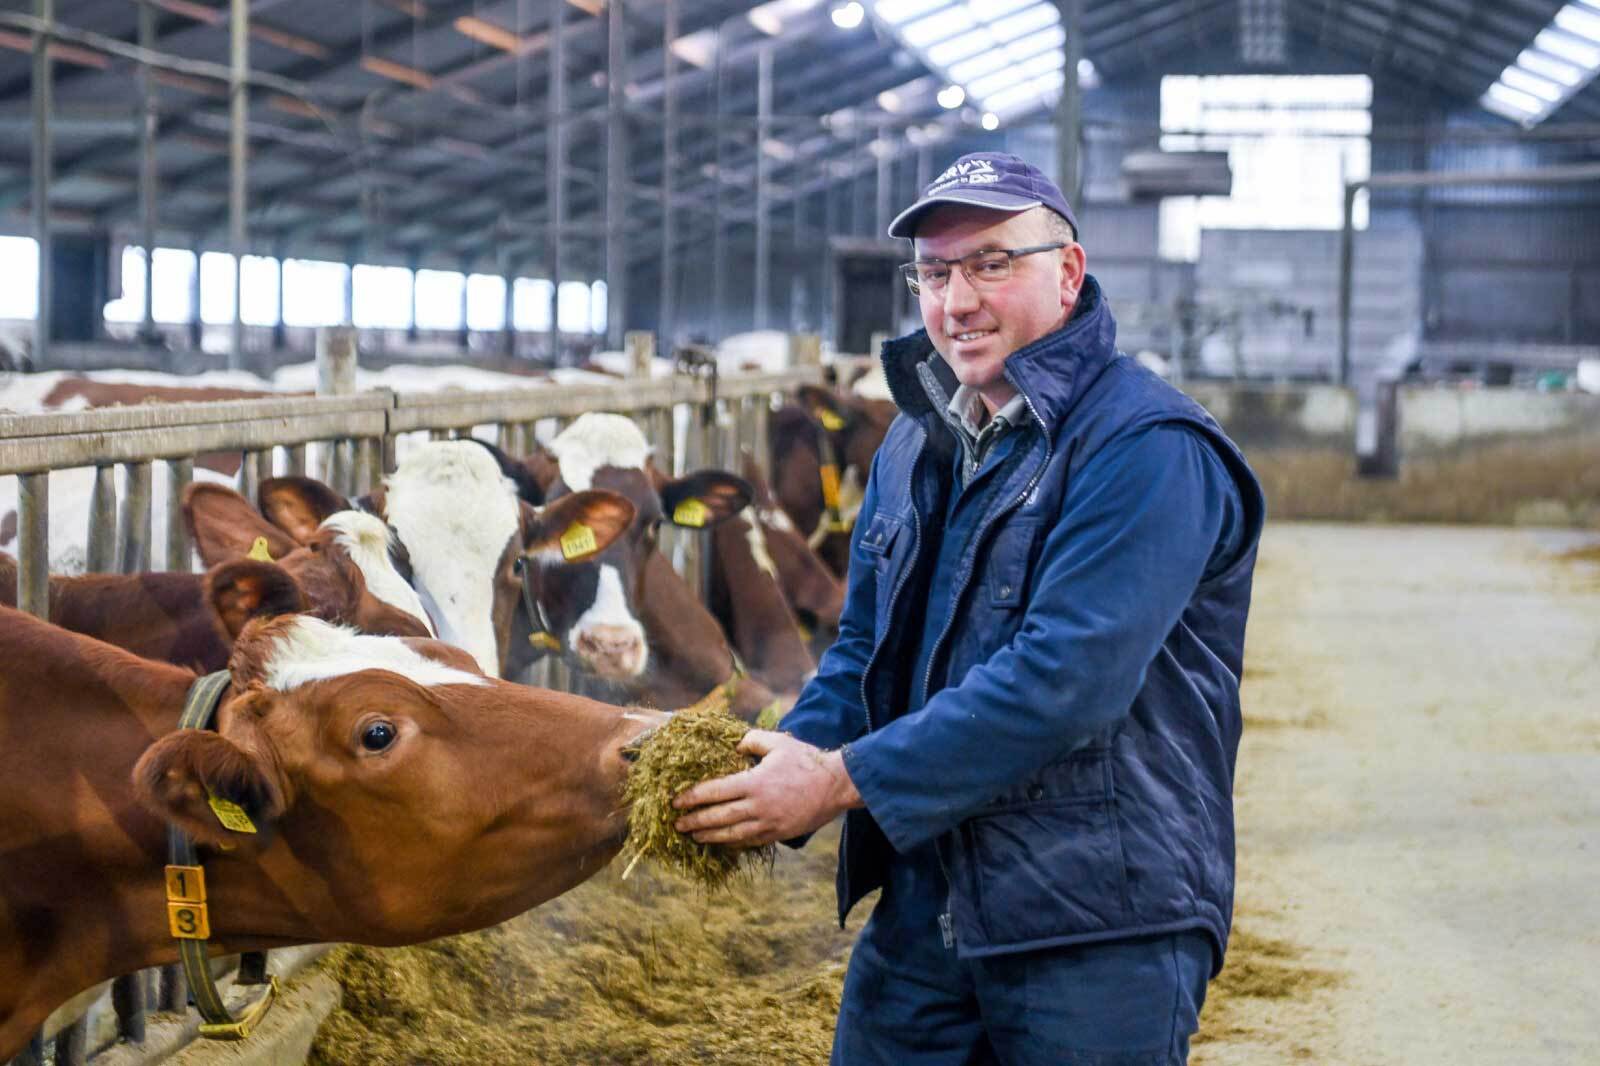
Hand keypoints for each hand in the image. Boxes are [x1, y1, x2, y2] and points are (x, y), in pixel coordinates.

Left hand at [672, 731, 862, 847]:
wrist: (836, 785)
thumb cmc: (806, 761)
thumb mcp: (777, 743)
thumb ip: (751, 741)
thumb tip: (734, 746)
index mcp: (754, 782)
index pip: (714, 792)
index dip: (692, 797)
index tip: (676, 800)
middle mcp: (758, 806)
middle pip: (718, 817)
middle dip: (694, 820)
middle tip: (676, 823)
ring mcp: (768, 823)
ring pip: (731, 834)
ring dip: (709, 836)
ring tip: (693, 835)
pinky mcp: (778, 834)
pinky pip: (749, 841)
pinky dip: (731, 842)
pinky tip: (721, 841)